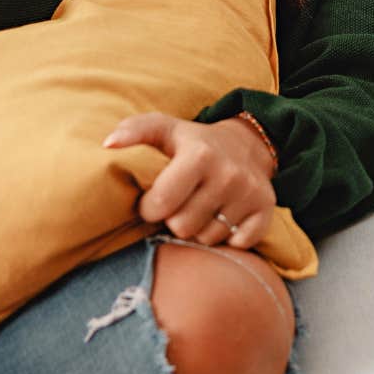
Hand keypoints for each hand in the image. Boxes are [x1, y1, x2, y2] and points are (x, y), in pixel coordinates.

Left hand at [103, 113, 277, 248]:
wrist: (247, 144)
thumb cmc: (194, 142)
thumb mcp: (165, 129)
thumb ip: (134, 131)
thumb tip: (107, 144)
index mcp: (200, 155)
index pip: (161, 204)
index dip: (150, 207)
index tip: (154, 199)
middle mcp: (228, 174)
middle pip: (182, 227)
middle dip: (175, 220)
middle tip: (180, 204)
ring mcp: (249, 193)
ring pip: (208, 239)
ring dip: (200, 229)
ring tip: (201, 208)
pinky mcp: (266, 210)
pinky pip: (238, 244)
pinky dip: (228, 238)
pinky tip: (223, 217)